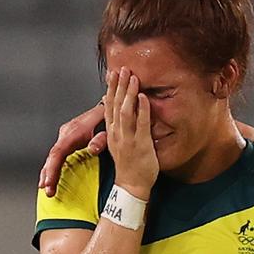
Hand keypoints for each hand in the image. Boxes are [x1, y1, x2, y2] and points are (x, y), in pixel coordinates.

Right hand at [39, 102, 105, 196]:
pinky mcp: (69, 138)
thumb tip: (92, 149)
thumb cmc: (109, 118)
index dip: (52, 169)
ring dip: (49, 172)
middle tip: (49, 191)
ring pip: (54, 156)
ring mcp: (66, 135)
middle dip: (48, 175)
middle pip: (53, 156)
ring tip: (48, 189)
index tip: (49, 183)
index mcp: (74, 132)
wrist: (109, 108)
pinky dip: (54, 166)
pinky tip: (52, 177)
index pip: (58, 153)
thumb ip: (102, 139)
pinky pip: (59, 154)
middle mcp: (67, 133)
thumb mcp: (108, 128)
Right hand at [105, 68, 157, 199]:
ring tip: (133, 77)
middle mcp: (117, 133)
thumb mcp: (120, 144)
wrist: (132, 185)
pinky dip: (142, 109)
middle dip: (119, 85)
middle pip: (115, 104)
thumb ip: (121, 128)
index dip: (111, 89)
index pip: (109, 106)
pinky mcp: (140, 144)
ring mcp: (128, 138)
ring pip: (126, 111)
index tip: (112, 74)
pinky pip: (141, 124)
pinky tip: (144, 97)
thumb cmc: (130, 164)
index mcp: (112, 132)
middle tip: (122, 68)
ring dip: (129, 93)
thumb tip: (122, 112)